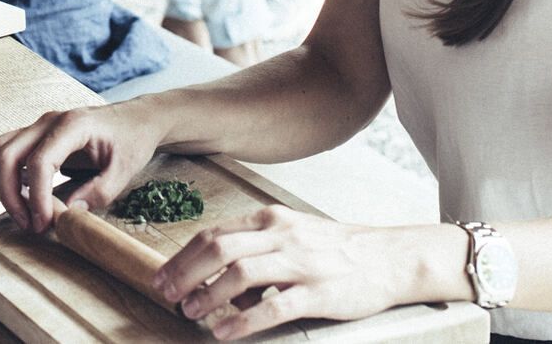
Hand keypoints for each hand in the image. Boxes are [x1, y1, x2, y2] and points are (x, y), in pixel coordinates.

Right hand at [0, 103, 161, 233]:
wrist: (135, 119)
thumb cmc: (132, 139)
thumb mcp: (124, 170)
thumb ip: (98, 193)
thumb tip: (68, 214)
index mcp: (73, 125)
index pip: (39, 161)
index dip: (36, 196)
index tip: (44, 223)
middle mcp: (48, 122)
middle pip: (7, 154)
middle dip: (10, 194)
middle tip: (29, 224)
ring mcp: (39, 126)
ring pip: (0, 151)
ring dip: (4, 186)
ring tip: (25, 214)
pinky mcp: (37, 135)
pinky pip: (9, 153)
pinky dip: (8, 177)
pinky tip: (27, 199)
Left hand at [152, 209, 411, 338]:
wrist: (389, 257)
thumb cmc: (334, 249)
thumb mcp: (291, 236)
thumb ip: (254, 249)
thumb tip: (215, 277)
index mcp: (270, 220)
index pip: (214, 233)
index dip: (182, 256)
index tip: (162, 276)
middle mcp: (281, 235)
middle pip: (218, 248)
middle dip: (184, 273)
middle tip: (165, 294)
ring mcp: (300, 263)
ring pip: (240, 273)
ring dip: (209, 295)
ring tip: (190, 313)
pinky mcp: (319, 292)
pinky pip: (274, 306)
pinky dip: (244, 320)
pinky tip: (226, 332)